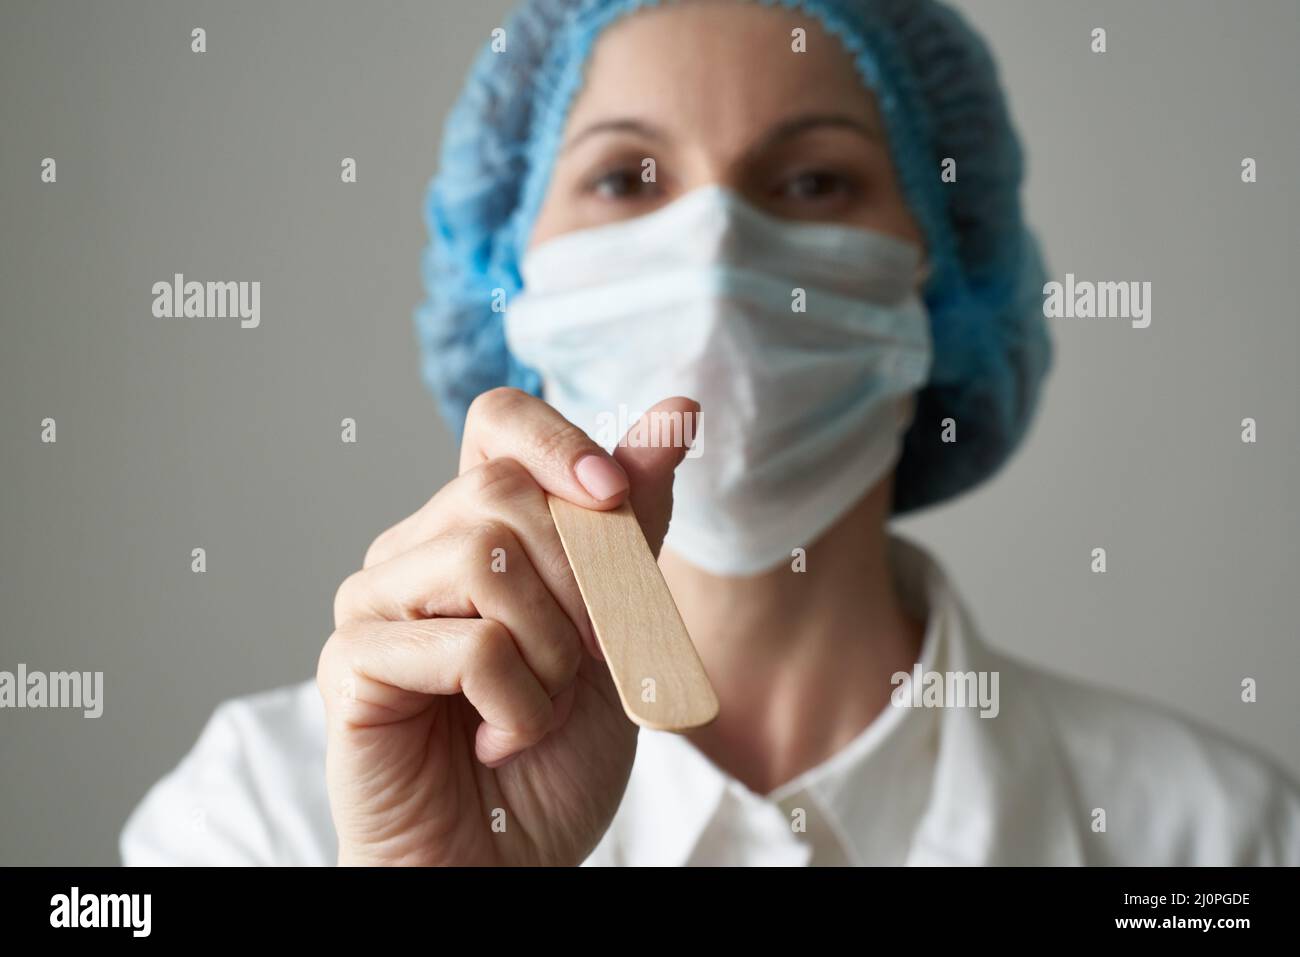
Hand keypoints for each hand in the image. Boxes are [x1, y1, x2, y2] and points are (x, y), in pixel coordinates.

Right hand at [317, 388, 697, 864]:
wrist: (507, 865)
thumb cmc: (556, 755)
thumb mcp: (620, 627)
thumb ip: (632, 524)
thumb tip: (678, 409)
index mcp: (473, 529)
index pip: (498, 420)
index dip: (563, 445)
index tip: (615, 500)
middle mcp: (415, 551)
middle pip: (504, 493)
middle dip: (583, 586)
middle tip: (586, 663)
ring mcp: (374, 604)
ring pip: (484, 557)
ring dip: (552, 652)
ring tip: (537, 708)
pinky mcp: (353, 663)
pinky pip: (467, 642)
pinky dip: (518, 704)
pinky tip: (499, 741)